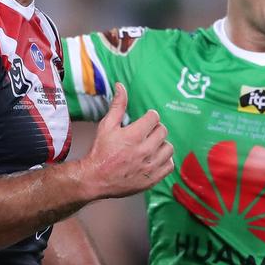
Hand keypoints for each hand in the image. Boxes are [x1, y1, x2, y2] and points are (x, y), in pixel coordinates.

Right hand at [82, 83, 173, 198]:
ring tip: (151, 145)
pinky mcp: (152, 179)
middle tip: (146, 133)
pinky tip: (154, 158)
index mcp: (133, 136)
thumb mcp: (106, 126)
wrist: (95, 179)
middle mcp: (144, 151)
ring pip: (168, 148)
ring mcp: (149, 166)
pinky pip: (169, 165)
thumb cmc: (100, 152)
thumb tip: (121, 86)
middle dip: (155, 129)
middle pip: (163, 131)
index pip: (154, 118)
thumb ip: (117, 106)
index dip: (149, 117)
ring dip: (161, 144)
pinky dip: (164, 160)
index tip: (145, 121)